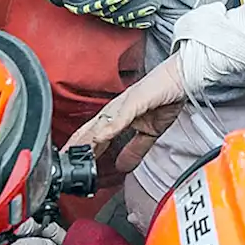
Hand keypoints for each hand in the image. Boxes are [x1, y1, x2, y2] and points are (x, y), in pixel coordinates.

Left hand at [65, 57, 183, 171]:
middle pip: (90, 129)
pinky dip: (109, 128)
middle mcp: (116, 109)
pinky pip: (120, 116)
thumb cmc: (165, 97)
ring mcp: (124, 104)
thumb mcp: (150, 133)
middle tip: (63, 160)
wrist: (181, 78)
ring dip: (87, 139)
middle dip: (76, 145)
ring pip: (101, 124)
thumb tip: (123, 166)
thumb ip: (135, 149)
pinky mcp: (135, 100)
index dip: (81, 148)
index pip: (94, 135)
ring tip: (74, 153)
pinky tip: (99, 138)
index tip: (71, 163)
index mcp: (118, 116)